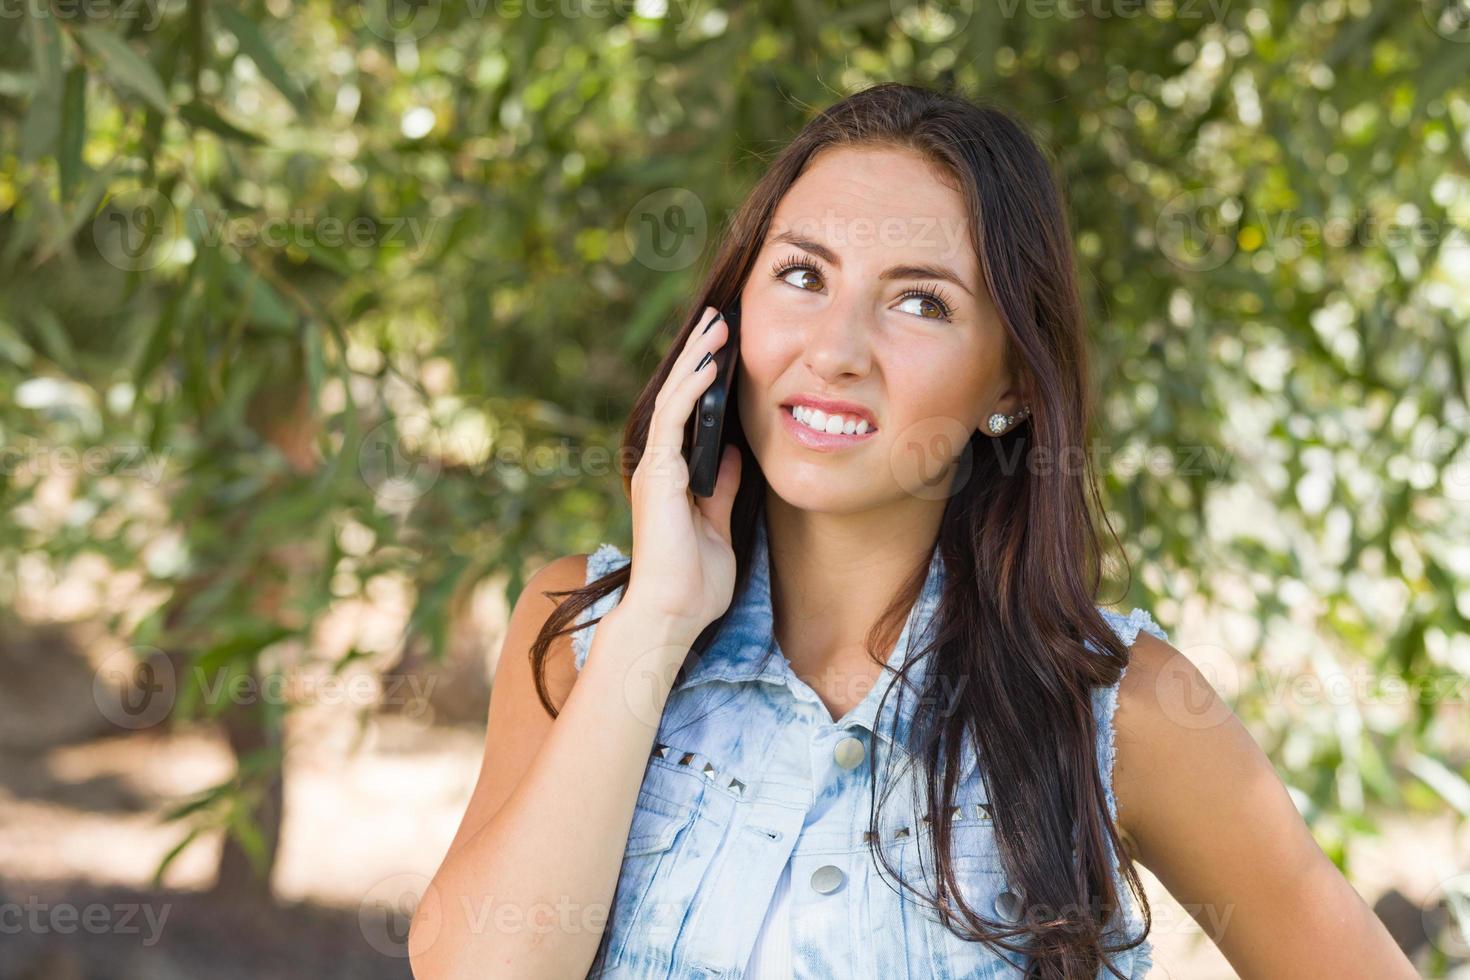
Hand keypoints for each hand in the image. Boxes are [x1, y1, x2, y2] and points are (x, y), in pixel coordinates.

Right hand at [623, 305, 742, 640]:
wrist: (672, 614)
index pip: (690, 415)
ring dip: (696, 360)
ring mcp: (655, 468)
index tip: (725, 348)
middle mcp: (659, 466)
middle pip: (679, 398)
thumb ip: (722, 489)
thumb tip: (733, 454)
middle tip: (719, 318)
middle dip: (699, 356)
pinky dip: (691, 389)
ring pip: (675, 399)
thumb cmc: (694, 583)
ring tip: (717, 325)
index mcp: (673, 477)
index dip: (705, 380)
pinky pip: (675, 420)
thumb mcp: (719, 525)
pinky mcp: (657, 474)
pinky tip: (710, 364)